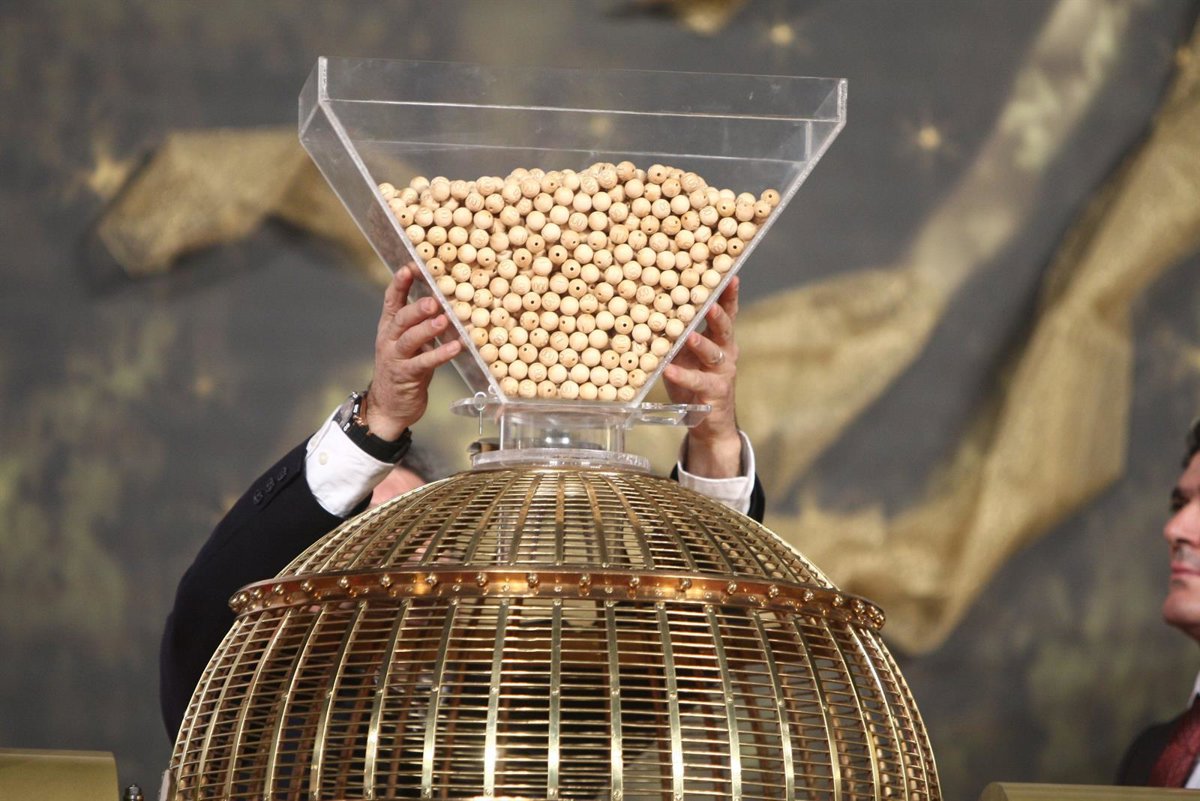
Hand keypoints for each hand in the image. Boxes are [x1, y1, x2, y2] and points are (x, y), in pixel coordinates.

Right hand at [364, 265, 461, 439]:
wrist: (389, 407)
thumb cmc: (404, 370)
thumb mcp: (409, 343)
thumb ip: (420, 324)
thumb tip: (445, 302)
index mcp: (389, 327)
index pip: (392, 299)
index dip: (401, 283)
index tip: (412, 266)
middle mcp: (389, 339)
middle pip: (401, 318)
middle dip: (417, 307)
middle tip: (434, 299)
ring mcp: (395, 358)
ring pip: (410, 339)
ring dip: (428, 328)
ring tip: (444, 319)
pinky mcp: (406, 376)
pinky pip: (424, 363)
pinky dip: (440, 354)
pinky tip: (455, 347)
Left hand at [662, 276, 742, 478]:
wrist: (710, 423)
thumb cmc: (694, 382)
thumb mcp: (685, 355)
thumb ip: (676, 336)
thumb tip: (649, 310)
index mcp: (720, 339)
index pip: (727, 311)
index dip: (728, 294)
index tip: (729, 275)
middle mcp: (726, 352)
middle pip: (725, 327)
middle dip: (718, 313)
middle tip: (708, 302)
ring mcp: (722, 373)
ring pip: (714, 354)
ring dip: (700, 344)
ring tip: (688, 337)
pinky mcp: (715, 392)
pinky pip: (698, 381)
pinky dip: (682, 375)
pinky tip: (669, 370)